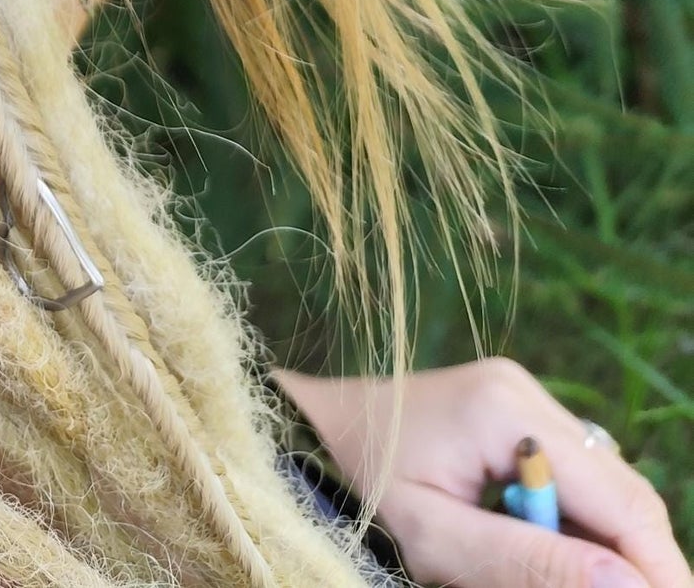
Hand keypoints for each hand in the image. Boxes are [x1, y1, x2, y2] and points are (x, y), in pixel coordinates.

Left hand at [278, 361, 688, 587]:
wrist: (301, 436)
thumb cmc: (356, 487)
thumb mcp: (439, 539)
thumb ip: (533, 563)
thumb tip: (632, 587)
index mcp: (510, 410)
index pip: (622, 498)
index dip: (658, 567)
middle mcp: (525, 391)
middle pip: (622, 491)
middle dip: (636, 560)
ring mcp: (518, 398)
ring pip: (603, 489)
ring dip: (603, 546)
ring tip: (577, 580)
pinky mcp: (509, 415)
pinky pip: (570, 479)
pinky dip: (572, 527)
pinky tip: (549, 557)